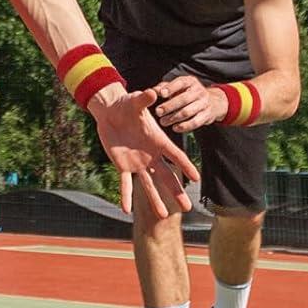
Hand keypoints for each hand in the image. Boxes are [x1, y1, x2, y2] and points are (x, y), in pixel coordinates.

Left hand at [89, 86, 200, 217]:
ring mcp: (138, 163)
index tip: (197, 178)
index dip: (185, 166)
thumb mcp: (135, 102)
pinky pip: (125, 183)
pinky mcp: (123, 165)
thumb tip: (152, 92)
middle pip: (167, 176)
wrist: (111, 112)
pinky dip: (125, 196)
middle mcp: (151, 155)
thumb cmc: (127, 105)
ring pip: (149, 184)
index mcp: (158, 141)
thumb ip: (144, 100)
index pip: (176, 156)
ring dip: (155, 200)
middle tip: (188, 208)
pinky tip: (125, 209)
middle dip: (176, 192)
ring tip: (163, 216)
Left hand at [152, 74, 224, 133]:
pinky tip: (175, 128)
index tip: (161, 94)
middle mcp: (198, 91)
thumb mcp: (177, 87)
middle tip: (158, 112)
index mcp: (190, 82)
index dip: (170, 88)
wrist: (212, 102)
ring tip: (163, 121)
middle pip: (184, 99)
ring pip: (188, 111)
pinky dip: (184, 126)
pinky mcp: (207, 115)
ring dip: (174, 118)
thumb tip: (151, 91)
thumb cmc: (187, 93)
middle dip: (169, 106)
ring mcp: (204, 103)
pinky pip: (196, 122)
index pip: (180, 83)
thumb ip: (163, 87)